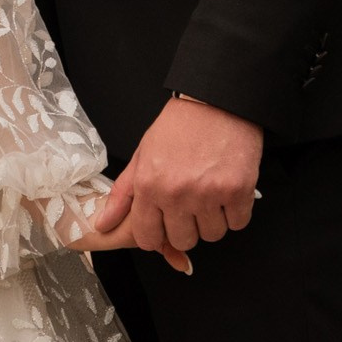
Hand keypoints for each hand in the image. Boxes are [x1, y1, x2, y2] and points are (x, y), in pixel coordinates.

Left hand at [89, 98, 264, 268]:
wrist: (216, 100)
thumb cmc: (179, 126)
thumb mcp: (143, 155)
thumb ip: (123, 194)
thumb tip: (102, 224)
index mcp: (150, 186)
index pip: (148, 238)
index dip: (157, 235)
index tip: (165, 224)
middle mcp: (177, 194)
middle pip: (183, 240)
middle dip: (187, 227)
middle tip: (191, 203)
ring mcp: (209, 194)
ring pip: (212, 235)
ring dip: (213, 220)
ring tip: (211, 194)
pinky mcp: (238, 191)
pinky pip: (238, 223)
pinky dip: (236, 212)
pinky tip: (229, 191)